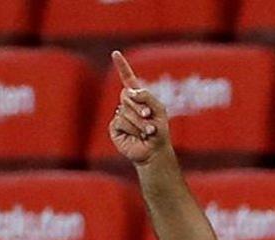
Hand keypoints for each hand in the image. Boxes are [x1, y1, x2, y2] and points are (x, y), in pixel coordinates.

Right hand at [108, 51, 171, 165]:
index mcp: (138, 98)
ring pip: (125, 110)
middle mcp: (127, 105)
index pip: (128, 79)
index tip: (115, 53)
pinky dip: (133, 128)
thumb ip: (147, 96)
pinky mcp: (114, 127)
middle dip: (140, 107)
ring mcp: (119, 115)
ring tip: (147, 132)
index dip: (122, 66)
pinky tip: (138, 136)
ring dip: (140, 122)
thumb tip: (130, 91)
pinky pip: (120, 121)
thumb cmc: (159, 131)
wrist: (154, 151)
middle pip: (126, 95)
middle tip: (149, 118)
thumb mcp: (159, 110)